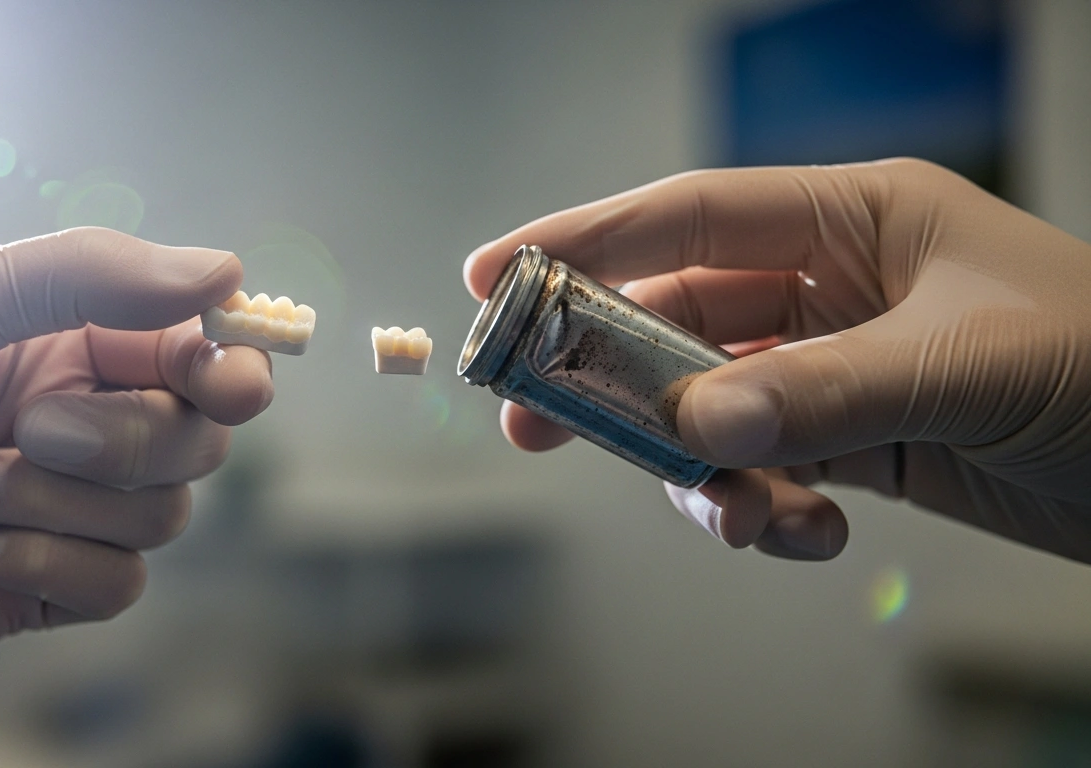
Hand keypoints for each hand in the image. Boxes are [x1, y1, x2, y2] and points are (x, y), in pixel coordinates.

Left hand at [0, 227, 273, 662]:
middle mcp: (79, 424)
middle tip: (26, 430)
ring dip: (66, 505)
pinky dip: (53, 564)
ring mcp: (62, 510)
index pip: (199, 353)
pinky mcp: (35, 586)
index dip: (230, 366)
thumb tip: (225, 273)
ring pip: (161, 518)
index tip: (218, 374)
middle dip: (126, 442)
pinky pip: (116, 587)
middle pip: (195, 441)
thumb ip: (87, 276)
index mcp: (68, 344)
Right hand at [465, 159, 1090, 563]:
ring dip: (699, 469)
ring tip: (727, 515)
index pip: (690, 217)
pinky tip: (811, 533)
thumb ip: (821, 393)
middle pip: (678, 320)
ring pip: (712, 412)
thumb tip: (696, 425)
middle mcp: (831, 287)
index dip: (586, 239)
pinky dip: (765, 511)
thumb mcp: (960, 365)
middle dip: (609, 377)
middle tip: (532, 421)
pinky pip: (766, 473)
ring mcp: (837, 369)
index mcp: (853, 219)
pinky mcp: (855, 444)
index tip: (495, 273)